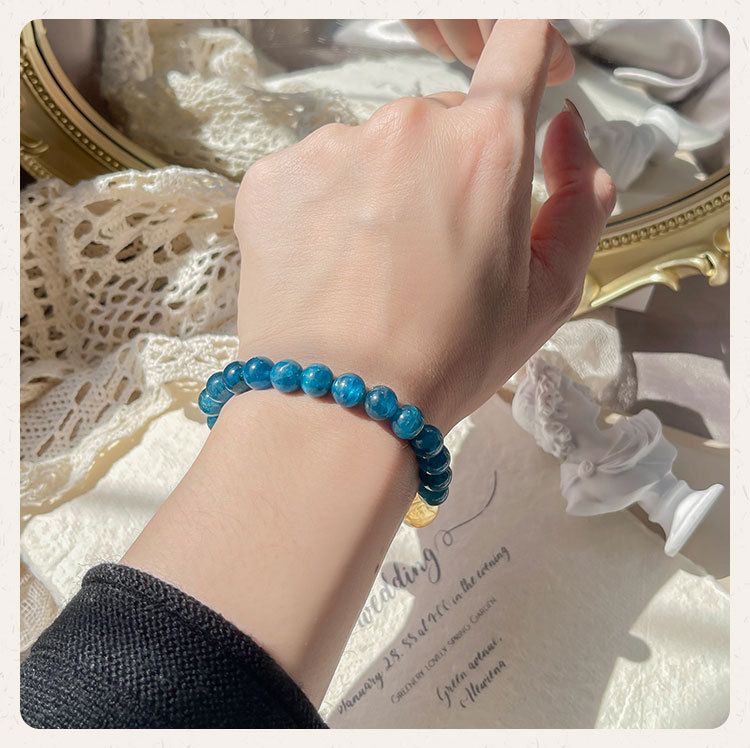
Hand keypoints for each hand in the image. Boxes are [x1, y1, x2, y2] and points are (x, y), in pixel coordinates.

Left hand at [233, 19, 615, 432]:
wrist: (339, 405)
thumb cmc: (449, 357)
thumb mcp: (551, 293)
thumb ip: (583, 197)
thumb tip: (566, 130)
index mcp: (487, 146)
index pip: (519, 42)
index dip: (530, 52)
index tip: (528, 76)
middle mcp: (408, 126)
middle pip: (439, 120)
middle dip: (445, 169)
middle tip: (430, 250)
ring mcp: (332, 146)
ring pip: (372, 149)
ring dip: (380, 192)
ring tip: (371, 271)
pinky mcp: (274, 175)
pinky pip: (314, 174)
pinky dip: (325, 210)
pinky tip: (328, 267)